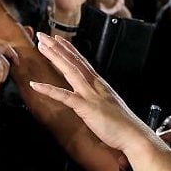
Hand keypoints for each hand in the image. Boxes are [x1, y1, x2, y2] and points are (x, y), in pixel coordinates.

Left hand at [28, 33, 150, 152]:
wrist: (134, 135)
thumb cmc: (122, 125)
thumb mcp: (108, 105)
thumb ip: (98, 98)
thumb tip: (93, 98)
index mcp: (99, 84)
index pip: (82, 62)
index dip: (69, 50)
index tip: (58, 39)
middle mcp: (95, 85)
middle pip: (74, 61)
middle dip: (57, 47)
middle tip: (43, 35)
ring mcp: (90, 95)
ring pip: (70, 71)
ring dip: (55, 57)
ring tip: (41, 46)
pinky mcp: (86, 108)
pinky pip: (64, 97)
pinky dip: (49, 90)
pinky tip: (36, 85)